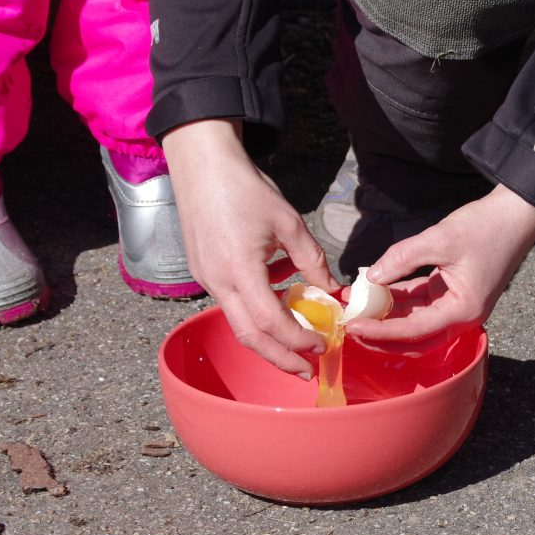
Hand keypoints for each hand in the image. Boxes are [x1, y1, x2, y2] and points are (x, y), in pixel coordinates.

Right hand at [163, 120, 338, 376]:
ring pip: (238, 322)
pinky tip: (279, 300)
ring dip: (268, 338)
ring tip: (297, 343)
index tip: (322, 345)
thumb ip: (312, 260)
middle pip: (249, 336)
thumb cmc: (245, 187)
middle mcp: (218, 281)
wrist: (201, 163)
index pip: (270, 321)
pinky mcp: (202, 272)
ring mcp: (206, 278)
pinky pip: (231, 302)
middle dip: (280, 358)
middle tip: (306, 371)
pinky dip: (256, 311)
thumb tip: (332, 290)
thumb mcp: (289, 222)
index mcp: (240, 269)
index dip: (297, 339)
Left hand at [344, 184, 534, 342]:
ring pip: (416, 320)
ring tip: (358, 304)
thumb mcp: (439, 239)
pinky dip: (401, 298)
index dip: (381, 331)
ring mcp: (458, 306)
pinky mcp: (454, 293)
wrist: (516, 213)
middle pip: (414, 337)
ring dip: (388, 314)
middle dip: (382, 334)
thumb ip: (402, 259)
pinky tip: (377, 288)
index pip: (414, 331)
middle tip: (351, 325)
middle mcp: (461, 316)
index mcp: (463, 311)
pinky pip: (422, 302)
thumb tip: (371, 277)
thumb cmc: (485, 226)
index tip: (353, 327)